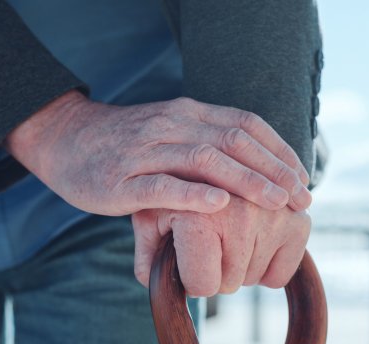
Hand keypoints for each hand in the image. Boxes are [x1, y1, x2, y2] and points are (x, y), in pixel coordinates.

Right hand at [5, 90, 310, 215]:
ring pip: (205, 160)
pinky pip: (162, 184)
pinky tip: (219, 204)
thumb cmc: (121, 146)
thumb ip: (202, 144)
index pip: (245, 124)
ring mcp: (146, 152)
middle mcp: (172, 125)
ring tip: (275, 202)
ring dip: (246, 181)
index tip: (303, 176)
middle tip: (301, 196)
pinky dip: (193, 193)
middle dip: (274, 169)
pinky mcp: (122, 180)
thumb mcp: (167, 134)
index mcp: (187, 114)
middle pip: (233, 141)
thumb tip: (247, 171)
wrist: (65, 140)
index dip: (279, 150)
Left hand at [132, 197, 310, 296]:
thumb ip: (147, 256)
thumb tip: (149, 281)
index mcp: (198, 216)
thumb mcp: (149, 222)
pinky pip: (282, 273)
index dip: (191, 280)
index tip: (186, 259)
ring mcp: (273, 214)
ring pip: (254, 279)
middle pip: (228, 284)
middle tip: (208, 240)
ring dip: (240, 267)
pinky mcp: (298, 218)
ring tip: (228, 234)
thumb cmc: (174, 196)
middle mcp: (239, 212)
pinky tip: (253, 242)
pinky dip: (269, 267)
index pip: (203, 285)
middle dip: (215, 272)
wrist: (213, 160)